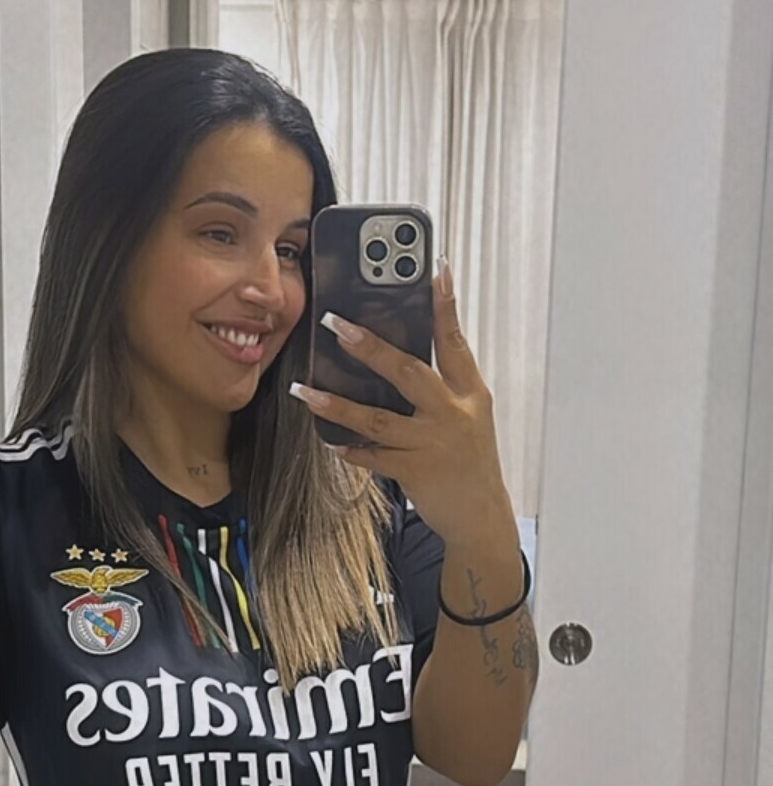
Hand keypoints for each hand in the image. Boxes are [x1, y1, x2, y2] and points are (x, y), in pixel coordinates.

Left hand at [291, 265, 513, 547]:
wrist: (481, 516)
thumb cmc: (469, 459)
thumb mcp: (469, 415)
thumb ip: (442, 385)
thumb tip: (396, 354)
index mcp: (470, 392)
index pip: (454, 341)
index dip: (445, 305)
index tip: (436, 269)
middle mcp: (453, 413)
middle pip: (408, 372)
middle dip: (370, 347)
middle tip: (336, 324)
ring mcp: (433, 444)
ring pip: (378, 418)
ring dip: (337, 404)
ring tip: (305, 390)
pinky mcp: (416, 472)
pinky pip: (375, 457)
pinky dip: (351, 450)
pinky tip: (330, 441)